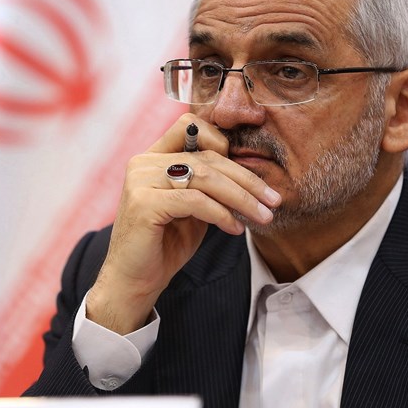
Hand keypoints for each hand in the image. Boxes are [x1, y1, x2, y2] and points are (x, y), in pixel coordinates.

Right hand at [86, 113, 280, 333]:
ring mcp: (140, 180)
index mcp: (153, 157)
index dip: (223, 144)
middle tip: (273, 200)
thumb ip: (208, 184)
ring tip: (262, 216)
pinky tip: (234, 228)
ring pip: (205, 176)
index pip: (191, 126)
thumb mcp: (193, 207)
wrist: (133, 281)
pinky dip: (221, 214)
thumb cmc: (165, 244)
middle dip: (247, 179)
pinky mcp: (143, 203)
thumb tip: (248, 173)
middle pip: (207, 156)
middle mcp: (143, 162)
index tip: (251, 175)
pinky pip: (195, 201)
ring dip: (241, 198)